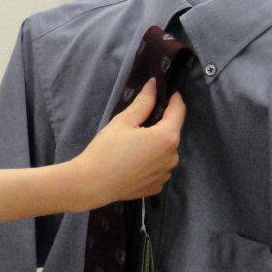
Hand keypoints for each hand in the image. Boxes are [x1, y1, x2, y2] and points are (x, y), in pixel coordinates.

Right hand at [69, 79, 185, 210]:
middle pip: (171, 133)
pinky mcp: (157, 187)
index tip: (166, 92)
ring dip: (156, 145)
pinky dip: (151, 162)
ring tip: (134, 145)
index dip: (173, 99)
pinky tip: (133, 162)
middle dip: (160, 124)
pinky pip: (159, 168)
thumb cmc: (106, 150)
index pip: (179, 111)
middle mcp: (172, 157)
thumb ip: (143, 102)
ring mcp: (165, 174)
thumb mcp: (124, 121)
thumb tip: (154, 85)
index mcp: (167, 138)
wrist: (91, 185)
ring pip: (166, 152)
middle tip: (139, 122)